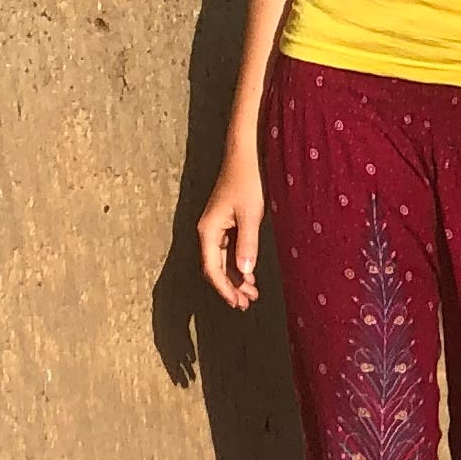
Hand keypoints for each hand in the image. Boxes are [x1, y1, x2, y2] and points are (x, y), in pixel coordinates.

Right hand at [198, 151, 267, 310]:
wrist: (246, 154)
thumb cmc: (248, 180)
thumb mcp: (251, 214)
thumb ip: (247, 244)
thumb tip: (244, 273)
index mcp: (208, 230)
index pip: (212, 268)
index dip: (224, 288)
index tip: (237, 303)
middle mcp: (209, 231)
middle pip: (215, 267)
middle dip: (230, 287)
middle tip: (247, 304)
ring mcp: (217, 227)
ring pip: (223, 260)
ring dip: (236, 278)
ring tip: (252, 295)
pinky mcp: (227, 222)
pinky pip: (229, 250)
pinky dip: (239, 264)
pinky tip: (250, 275)